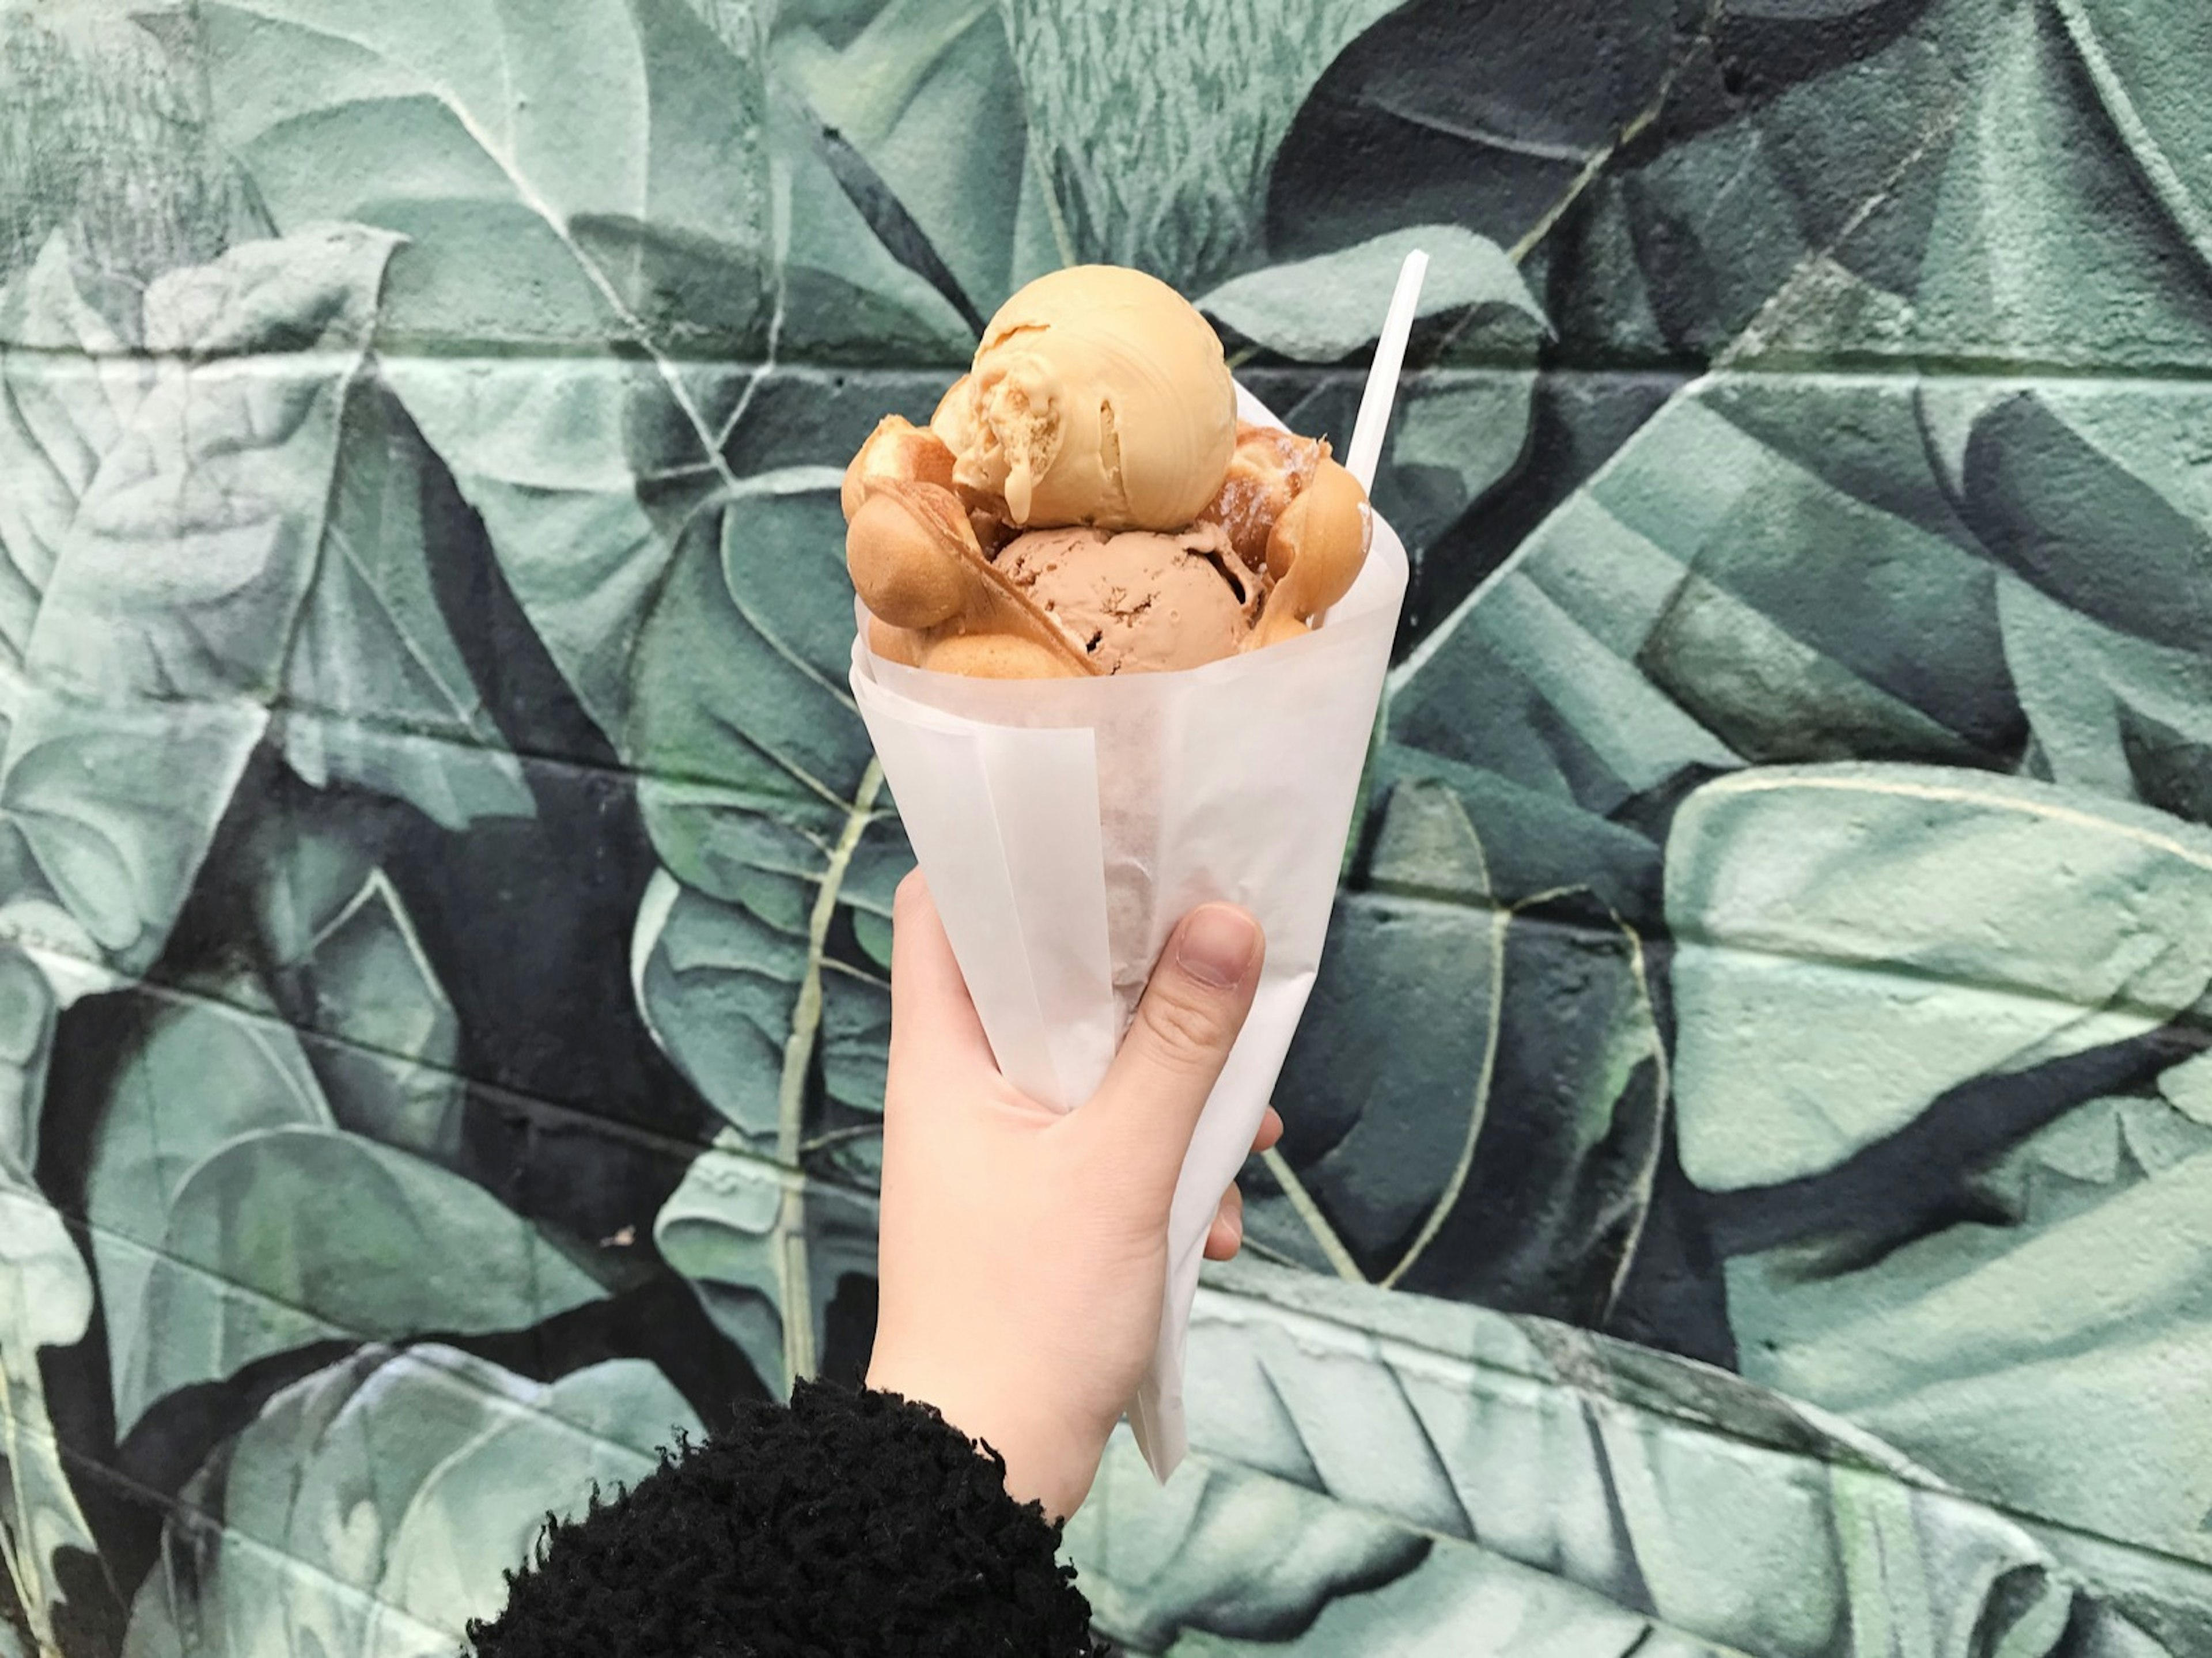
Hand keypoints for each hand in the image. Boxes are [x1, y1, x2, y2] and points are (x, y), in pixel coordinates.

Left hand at [866, 872, 1272, 1519]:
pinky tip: (1210, 1225)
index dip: (1009, 854)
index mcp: (944, 1057)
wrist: (981, 1473)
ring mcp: (998, 1151)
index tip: (1103, 829)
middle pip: (1043, 982)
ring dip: (1172, 1093)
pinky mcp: (1036, 1207)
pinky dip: (1164, 1170)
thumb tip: (1226, 919)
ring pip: (1092, 1071)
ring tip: (1241, 1134)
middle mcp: (962, 1090)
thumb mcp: (1119, 1169)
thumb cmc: (1024, 1319)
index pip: (945, 906)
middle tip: (1215, 961)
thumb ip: (1178, 1046)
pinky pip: (1108, 1148)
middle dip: (1140, 982)